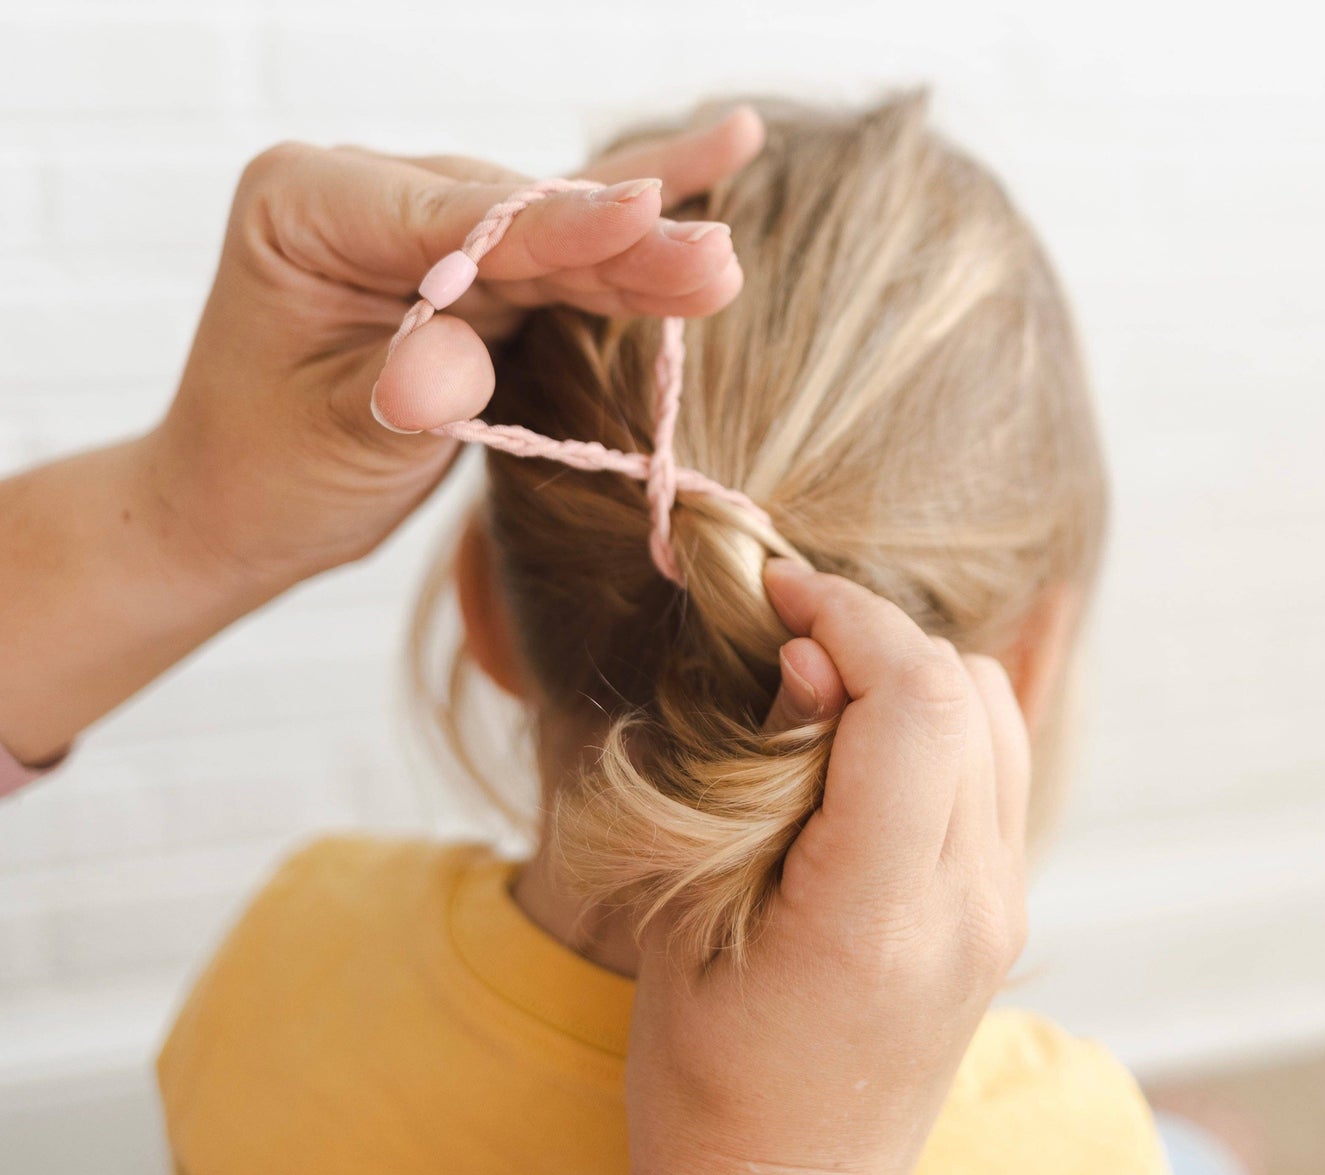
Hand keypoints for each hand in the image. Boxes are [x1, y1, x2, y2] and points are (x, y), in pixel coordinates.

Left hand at [150, 108, 762, 595]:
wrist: (246, 507)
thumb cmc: (269, 472)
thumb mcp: (333, 435)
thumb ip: (405, 392)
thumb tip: (461, 366)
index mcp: (309, 207)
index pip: (456, 217)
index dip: (556, 226)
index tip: (645, 217)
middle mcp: (372, 198)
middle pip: (520, 218)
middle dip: (621, 242)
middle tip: (718, 260)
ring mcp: (428, 231)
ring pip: (554, 239)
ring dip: (641, 256)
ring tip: (724, 261)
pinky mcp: (472, 275)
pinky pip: (560, 256)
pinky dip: (626, 241)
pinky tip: (712, 162)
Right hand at [593, 561, 1030, 1174]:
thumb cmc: (706, 1085)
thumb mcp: (691, 930)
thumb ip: (758, 789)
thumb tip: (812, 669)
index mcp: (880, 914)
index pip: (913, 701)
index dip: (847, 617)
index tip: (774, 594)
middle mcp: (969, 905)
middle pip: (963, 690)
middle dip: (874, 630)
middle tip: (785, 635)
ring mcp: (1000, 914)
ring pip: (996, 718)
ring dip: (914, 672)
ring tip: (824, 687)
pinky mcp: (1001, 918)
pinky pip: (997, 772)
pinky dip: (940, 723)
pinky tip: (867, 745)